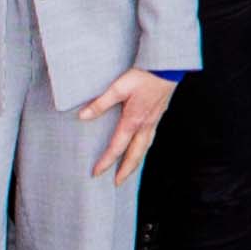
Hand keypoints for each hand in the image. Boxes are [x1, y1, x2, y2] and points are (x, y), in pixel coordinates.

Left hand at [82, 68, 180, 183]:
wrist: (167, 66)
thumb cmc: (144, 75)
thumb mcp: (119, 87)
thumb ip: (101, 103)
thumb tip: (83, 116)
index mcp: (133, 120)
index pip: (117, 147)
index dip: (106, 162)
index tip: (96, 173)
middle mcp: (145, 124)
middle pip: (135, 154)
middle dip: (126, 170)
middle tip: (117, 183)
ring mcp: (154, 120)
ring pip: (145, 147)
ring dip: (137, 161)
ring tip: (129, 171)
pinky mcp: (159, 114)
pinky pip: (151, 138)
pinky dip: (144, 148)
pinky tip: (141, 146)